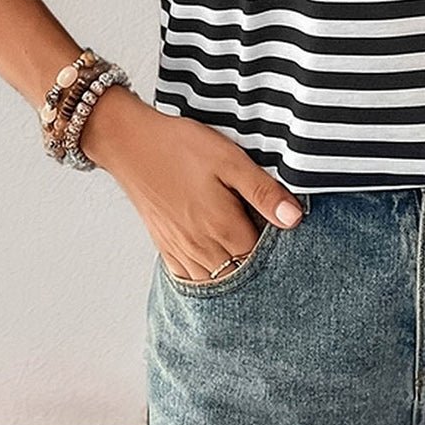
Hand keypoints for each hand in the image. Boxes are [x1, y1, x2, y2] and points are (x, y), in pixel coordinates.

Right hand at [78, 85, 304, 281]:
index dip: (278, 252)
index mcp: (222, 228)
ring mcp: (180, 250)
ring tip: (245, 251)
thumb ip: (263, 192)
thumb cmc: (181, 147)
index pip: (261, 258)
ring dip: (232, 274)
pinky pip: (189, 277)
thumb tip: (295, 219)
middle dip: (257, 266)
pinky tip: (216, 262)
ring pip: (215, 281)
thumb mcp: (230, 160)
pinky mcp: (164, 246)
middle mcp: (201, 247)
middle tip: (268, 244)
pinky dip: (207, 276)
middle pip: (239, 274)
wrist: (129, 143)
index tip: (286, 237)